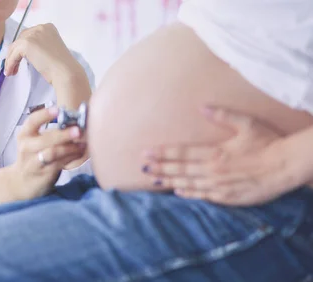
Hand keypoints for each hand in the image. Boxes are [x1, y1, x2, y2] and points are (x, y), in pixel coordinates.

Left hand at [4, 23, 83, 85]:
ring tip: (11, 72)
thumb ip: (39, 47)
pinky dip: (10, 63)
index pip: (29, 35)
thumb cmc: (61, 67)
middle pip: (20, 39)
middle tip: (14, 67)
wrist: (65, 72)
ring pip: (15, 47)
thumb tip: (23, 53)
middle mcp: (40, 28)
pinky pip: (13, 54)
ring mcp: (33, 34)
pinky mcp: (26, 43)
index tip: (20, 61)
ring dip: (11, 60)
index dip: (22, 49)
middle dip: (15, 53)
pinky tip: (11, 72)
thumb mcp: (50, 51)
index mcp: (48, 28)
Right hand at [8, 106, 86, 199]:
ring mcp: (33, 162)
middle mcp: (27, 147)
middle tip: (78, 131)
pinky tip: (79, 153)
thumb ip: (51, 134)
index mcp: (25, 135)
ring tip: (82, 144)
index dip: (44, 114)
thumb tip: (76, 123)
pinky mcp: (43, 173)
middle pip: (45, 138)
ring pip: (53, 152)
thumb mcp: (36, 143)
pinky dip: (71, 157)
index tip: (57, 109)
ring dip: (70, 147)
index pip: (32, 121)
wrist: (21, 182)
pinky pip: (59, 163)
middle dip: (63, 134)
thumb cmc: (34, 157)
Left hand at [141, 106, 295, 206]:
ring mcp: (219, 186)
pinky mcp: (228, 197)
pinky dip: (189, 194)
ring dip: (169, 182)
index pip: (182, 152)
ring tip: (152, 180)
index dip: (162, 153)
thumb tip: (202, 106)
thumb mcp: (247, 123)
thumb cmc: (268, 143)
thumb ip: (223, 115)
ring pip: (188, 184)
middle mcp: (213, 171)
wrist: (287, 167)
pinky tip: (177, 192)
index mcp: (215, 152)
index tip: (146, 153)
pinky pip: (203, 196)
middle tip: (142, 167)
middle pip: (180, 170)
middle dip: (159, 168)